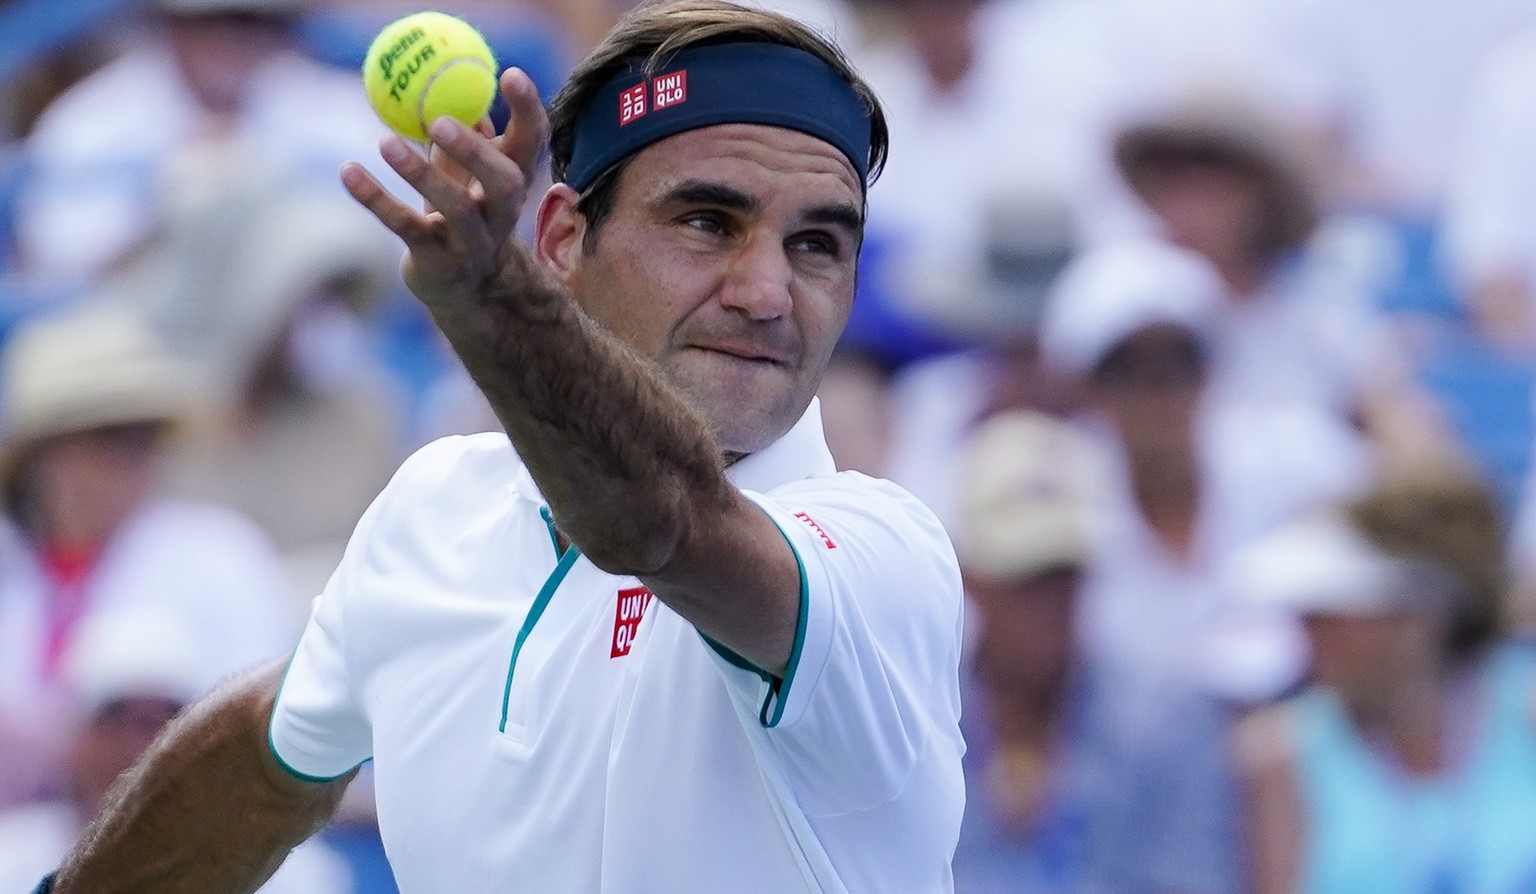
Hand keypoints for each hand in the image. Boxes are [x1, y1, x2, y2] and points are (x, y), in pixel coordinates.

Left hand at [341, 67, 551, 313]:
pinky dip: (375, 199)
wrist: (464, 288)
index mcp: (513, 183)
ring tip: (386, 144)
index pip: (534, 143)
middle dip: (476, 152)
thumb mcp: (470, 172)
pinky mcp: (436, 263)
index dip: (527, 109)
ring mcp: (471, 243)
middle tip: (441, 122)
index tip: (509, 74)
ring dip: (422, 175)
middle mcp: (501, 215)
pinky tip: (348, 171)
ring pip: (455, 209)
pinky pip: (405, 227)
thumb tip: (456, 82)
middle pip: (504, 183)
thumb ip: (467, 132)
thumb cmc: (463, 213)